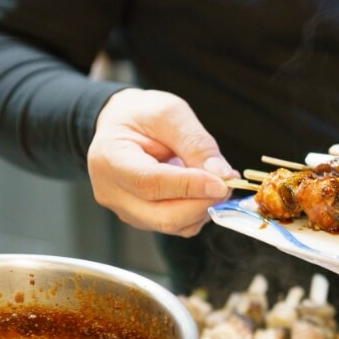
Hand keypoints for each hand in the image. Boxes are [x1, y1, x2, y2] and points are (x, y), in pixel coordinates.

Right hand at [87, 88, 236, 236]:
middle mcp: (113, 193)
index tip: (222, 183)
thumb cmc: (141, 115)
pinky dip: (198, 211)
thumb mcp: (170, 113)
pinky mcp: (143, 219)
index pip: (150, 184)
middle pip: (163, 216)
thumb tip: (221, 174)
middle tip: (228, 182)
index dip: (189, 186)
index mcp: (110, 159)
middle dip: (203, 202)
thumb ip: (195, 143)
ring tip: (216, 180)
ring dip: (203, 207)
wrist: (121, 125)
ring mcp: (127, 211)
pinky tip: (204, 189)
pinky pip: (177, 225)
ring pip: (174, 225)